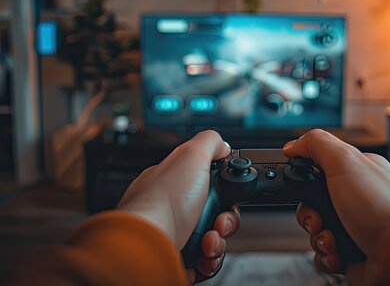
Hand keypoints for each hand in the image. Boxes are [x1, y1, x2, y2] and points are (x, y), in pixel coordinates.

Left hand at [117, 130, 240, 282]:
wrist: (145, 246)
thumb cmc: (162, 203)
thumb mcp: (191, 155)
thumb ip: (210, 142)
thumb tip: (223, 145)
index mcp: (174, 184)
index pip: (209, 185)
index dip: (224, 192)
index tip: (227, 195)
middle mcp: (173, 210)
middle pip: (215, 214)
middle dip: (225, 220)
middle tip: (218, 222)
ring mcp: (174, 236)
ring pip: (213, 240)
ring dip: (219, 243)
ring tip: (208, 243)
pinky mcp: (177, 260)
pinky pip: (204, 263)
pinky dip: (211, 261)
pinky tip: (205, 258)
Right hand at [283, 129, 389, 270]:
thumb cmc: (384, 207)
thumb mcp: (345, 160)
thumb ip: (316, 145)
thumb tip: (292, 145)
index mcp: (355, 173)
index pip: (318, 171)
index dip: (306, 180)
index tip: (302, 186)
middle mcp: (355, 200)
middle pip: (312, 204)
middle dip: (310, 215)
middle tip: (319, 218)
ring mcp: (354, 227)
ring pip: (316, 231)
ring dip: (319, 238)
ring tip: (334, 240)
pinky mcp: (352, 252)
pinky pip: (326, 255)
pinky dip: (326, 257)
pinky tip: (338, 254)